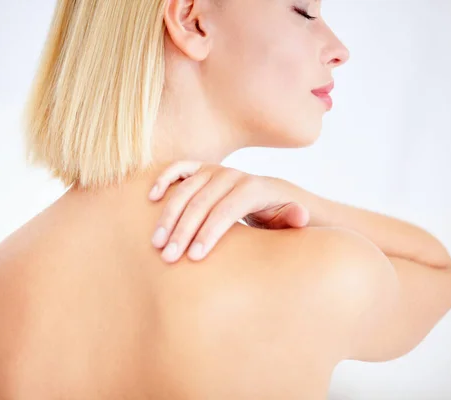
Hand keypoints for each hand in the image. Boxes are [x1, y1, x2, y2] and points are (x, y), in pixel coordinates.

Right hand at [148, 160, 309, 262]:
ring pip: (185, 190)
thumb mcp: (289, 221)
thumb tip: (300, 216)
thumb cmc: (276, 217)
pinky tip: (151, 198)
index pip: (226, 211)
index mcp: (252, 188)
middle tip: (168, 257)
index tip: (194, 257)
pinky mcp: (199, 168)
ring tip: (156, 242)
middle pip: (201, 203)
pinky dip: (163, 179)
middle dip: (183, 232)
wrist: (269, 195)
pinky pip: (177, 169)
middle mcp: (231, 175)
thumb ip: (293, 219)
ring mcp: (213, 169)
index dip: (209, 233)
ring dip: (167, 216)